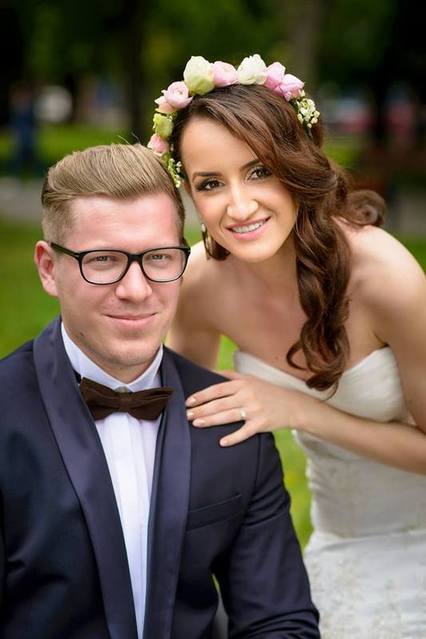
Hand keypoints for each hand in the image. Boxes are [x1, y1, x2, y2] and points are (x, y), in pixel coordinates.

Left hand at [186, 370, 302, 445]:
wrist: (292, 404)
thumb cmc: (267, 391)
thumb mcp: (250, 378)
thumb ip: (230, 376)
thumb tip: (209, 373)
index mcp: (242, 383)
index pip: (217, 389)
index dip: (201, 395)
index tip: (188, 401)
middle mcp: (247, 395)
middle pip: (219, 403)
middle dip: (201, 409)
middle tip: (187, 415)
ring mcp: (254, 410)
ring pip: (228, 416)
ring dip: (211, 420)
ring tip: (197, 424)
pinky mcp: (261, 424)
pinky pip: (244, 432)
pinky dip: (233, 437)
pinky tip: (221, 442)